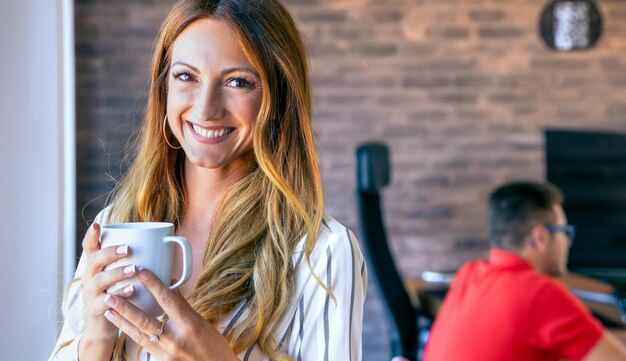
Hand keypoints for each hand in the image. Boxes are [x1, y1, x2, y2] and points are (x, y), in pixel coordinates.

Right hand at [79, 223, 137, 353]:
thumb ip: (132, 260)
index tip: (97, 225)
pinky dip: (119, 295)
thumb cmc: (118, 295)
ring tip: (134, 269)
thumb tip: (162, 242)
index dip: (92, 236)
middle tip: (128, 249)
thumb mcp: (120, 276)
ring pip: (99, 280)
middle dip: (111, 253)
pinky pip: (104, 302)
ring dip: (117, 273)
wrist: (104, 327)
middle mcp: (89, 278)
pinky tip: (132, 290)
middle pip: (94, 261)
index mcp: (95, 267)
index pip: (89, 248)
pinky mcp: (95, 311)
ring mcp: (90, 294)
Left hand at [102, 268, 237, 360]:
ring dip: (121, 322)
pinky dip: (131, 333)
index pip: (167, 300)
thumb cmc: (212, 345)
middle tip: (109, 295)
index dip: (152, 284)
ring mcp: (166, 352)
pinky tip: (121, 326)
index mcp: (188, 324)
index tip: (140, 271)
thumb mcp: (200, 321)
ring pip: (138, 334)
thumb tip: (171, 283)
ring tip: (108, 310)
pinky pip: (142, 345)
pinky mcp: (161, 360)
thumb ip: (183, 303)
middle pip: (145, 320)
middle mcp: (175, 339)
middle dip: (125, 307)